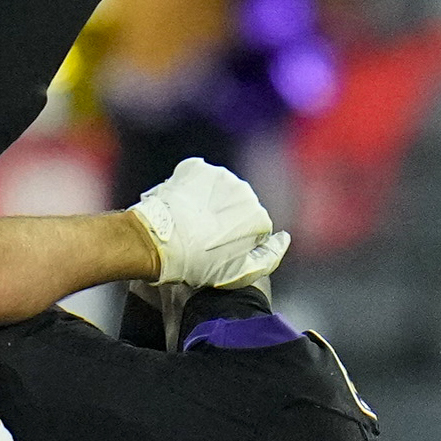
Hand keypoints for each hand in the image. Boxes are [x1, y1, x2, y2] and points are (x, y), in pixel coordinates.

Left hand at [128, 158, 289, 289]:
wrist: (157, 242)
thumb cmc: (197, 264)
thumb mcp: (240, 273)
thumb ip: (271, 256)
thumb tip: (284, 238)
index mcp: (257, 216)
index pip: (255, 228)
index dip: (239, 241)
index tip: (220, 250)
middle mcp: (243, 191)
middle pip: (239, 205)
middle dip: (226, 218)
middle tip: (203, 236)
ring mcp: (218, 175)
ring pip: (220, 190)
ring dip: (210, 201)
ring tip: (190, 221)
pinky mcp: (194, 167)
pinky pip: (198, 177)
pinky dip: (192, 188)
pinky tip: (182, 206)